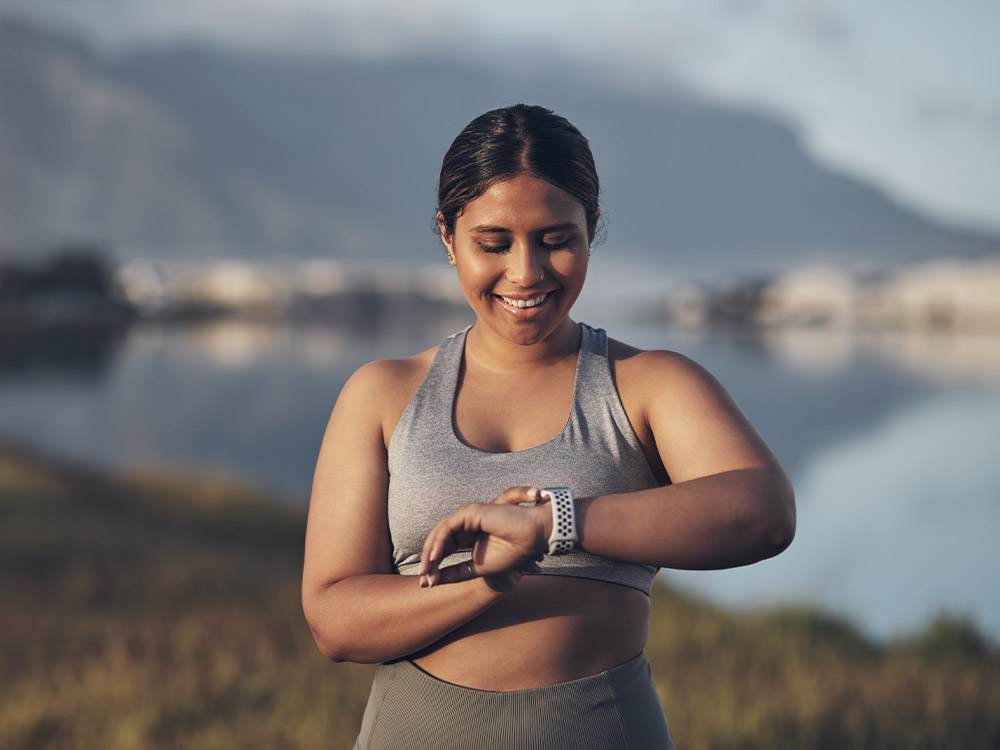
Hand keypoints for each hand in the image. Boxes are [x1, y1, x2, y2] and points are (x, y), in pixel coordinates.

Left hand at [418, 486, 549, 589]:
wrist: (531, 539)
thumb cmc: (512, 552)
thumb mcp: (478, 568)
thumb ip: (458, 572)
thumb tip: (435, 581)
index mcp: (468, 535)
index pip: (444, 549)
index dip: (434, 565)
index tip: (427, 585)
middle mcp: (466, 524)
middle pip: (438, 540)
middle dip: (428, 560)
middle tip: (422, 581)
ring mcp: (467, 516)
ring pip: (440, 534)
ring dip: (430, 554)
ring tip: (426, 572)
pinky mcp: (470, 512)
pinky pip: (448, 528)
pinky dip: (439, 544)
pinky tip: (435, 558)